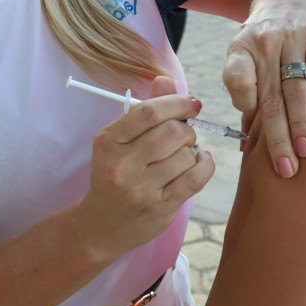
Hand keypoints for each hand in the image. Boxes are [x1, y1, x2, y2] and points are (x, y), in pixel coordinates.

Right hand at [76, 76, 214, 260]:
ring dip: (192, 150)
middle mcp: (122, 165)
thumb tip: (167, 80)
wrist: (100, 225)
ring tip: (182, 155)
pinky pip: (196, 178)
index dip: (177, 102)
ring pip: (186, 155)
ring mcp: (141, 189)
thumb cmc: (113, 174)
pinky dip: (205, 164)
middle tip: (182, 135)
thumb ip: (144, 110)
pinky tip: (199, 162)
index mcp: (108, 142)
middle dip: (186, 128)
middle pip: (172, 132)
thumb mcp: (119, 141)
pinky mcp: (160, 208)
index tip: (191, 102)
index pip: (148, 112)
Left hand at [222, 0, 305, 177]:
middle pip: (271, 96)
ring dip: (302, 121)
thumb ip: (248, 96)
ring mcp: (293, 36)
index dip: (244, 103)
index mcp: (241, 49)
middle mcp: (265, 42)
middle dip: (278, 136)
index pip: (237, 77)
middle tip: (286, 169)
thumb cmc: (264, 39)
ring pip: (297, 86)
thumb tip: (245, 146)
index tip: (250, 135)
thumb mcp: (246, 57)